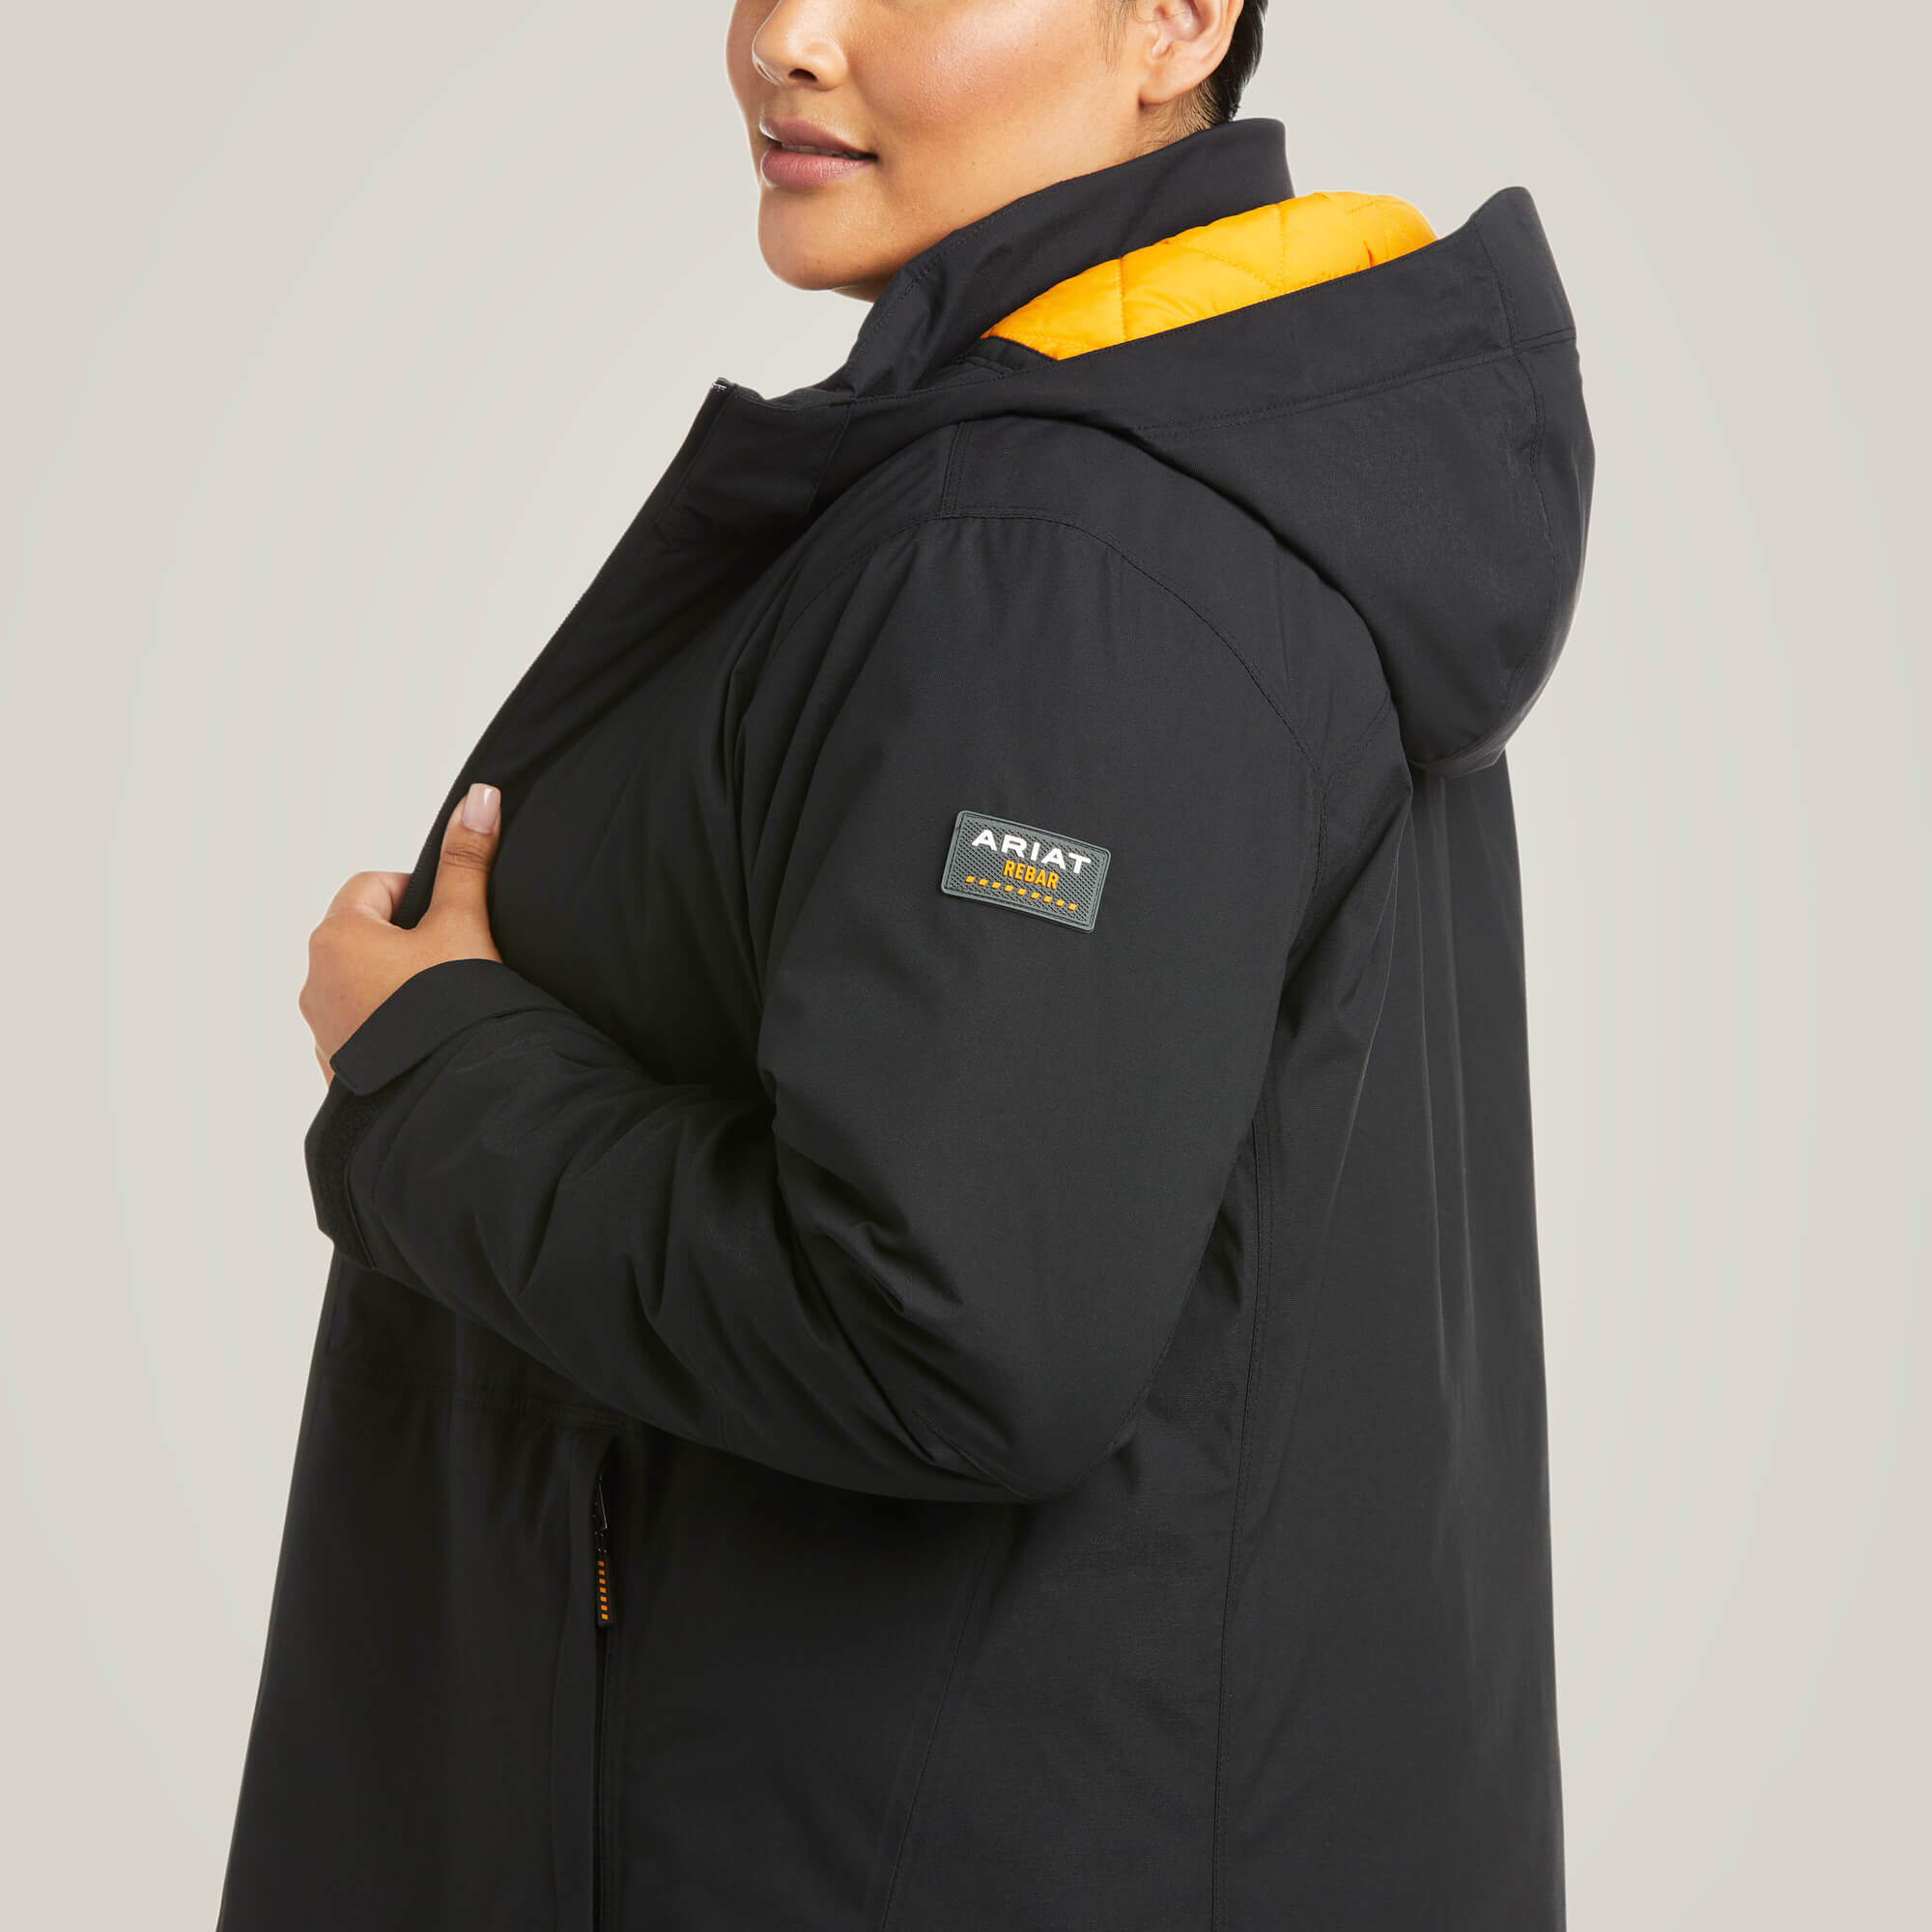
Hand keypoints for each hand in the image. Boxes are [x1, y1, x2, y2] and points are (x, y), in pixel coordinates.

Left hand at [300, 782, 504, 1084]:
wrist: (447, 1098)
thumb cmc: (449, 1009)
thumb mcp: (464, 925)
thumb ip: (468, 861)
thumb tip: (479, 795)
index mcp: (336, 936)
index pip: (374, 887)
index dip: (420, 895)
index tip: (453, 920)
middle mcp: (314, 980)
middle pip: (365, 936)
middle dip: (408, 942)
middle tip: (456, 962)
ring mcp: (320, 1029)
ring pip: (361, 984)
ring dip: (396, 985)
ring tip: (444, 1004)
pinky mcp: (336, 1070)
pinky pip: (362, 1029)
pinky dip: (390, 1026)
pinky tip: (430, 1039)